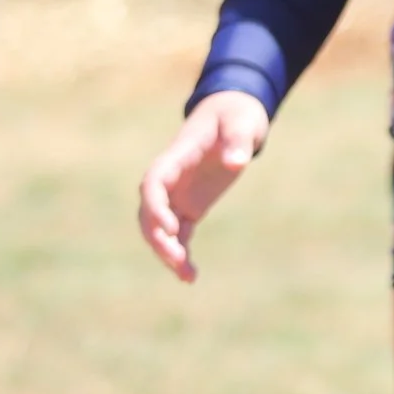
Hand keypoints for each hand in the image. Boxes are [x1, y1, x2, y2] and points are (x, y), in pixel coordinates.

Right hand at [136, 90, 270, 283]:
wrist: (234, 118)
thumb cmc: (235, 116)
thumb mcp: (242, 123)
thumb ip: (239, 141)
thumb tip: (237, 163)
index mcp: (176, 157)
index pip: (153, 183)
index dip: (155, 206)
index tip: (171, 227)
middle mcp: (170, 180)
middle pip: (150, 213)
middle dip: (158, 238)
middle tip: (178, 258)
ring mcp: (177, 195)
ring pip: (160, 230)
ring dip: (167, 253)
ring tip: (186, 276)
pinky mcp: (189, 208)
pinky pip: (179, 236)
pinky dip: (181, 255)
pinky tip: (190, 277)